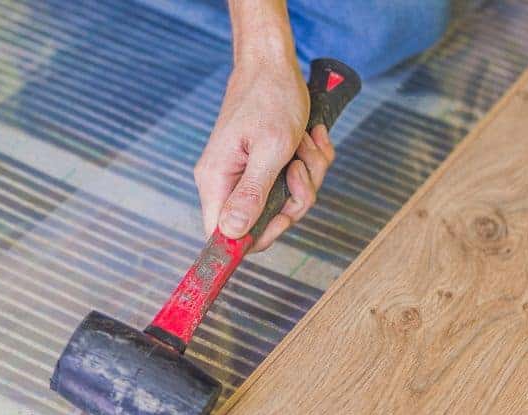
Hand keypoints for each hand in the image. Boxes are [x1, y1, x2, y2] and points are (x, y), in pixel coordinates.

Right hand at [194, 58, 335, 251]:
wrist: (274, 63)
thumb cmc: (270, 98)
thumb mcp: (270, 149)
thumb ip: (252, 194)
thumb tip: (231, 233)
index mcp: (217, 181)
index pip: (223, 236)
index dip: (257, 238)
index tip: (284, 219)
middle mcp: (227, 182)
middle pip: (263, 222)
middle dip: (295, 198)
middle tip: (301, 168)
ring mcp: (246, 174)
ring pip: (285, 202)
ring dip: (308, 175)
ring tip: (305, 144)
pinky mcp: (264, 166)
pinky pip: (293, 184)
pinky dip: (310, 163)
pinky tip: (310, 139)